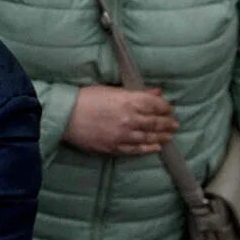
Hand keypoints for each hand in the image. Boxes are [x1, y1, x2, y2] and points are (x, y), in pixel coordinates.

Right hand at [63, 85, 178, 156]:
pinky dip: (148, 148)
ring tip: (169, 136)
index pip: (155, 105)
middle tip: (175, 124)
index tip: (169, 108)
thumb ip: (136, 93)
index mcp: (128, 100)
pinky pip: (136, 150)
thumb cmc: (85, 98)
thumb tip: (156, 93)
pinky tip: (156, 147)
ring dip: (162, 136)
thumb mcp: (111, 89)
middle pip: (155, 122)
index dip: (165, 107)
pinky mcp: (115, 147)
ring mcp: (123, 135)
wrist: (65, 116)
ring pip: (149, 137)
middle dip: (167, 123)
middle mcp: (129, 118)